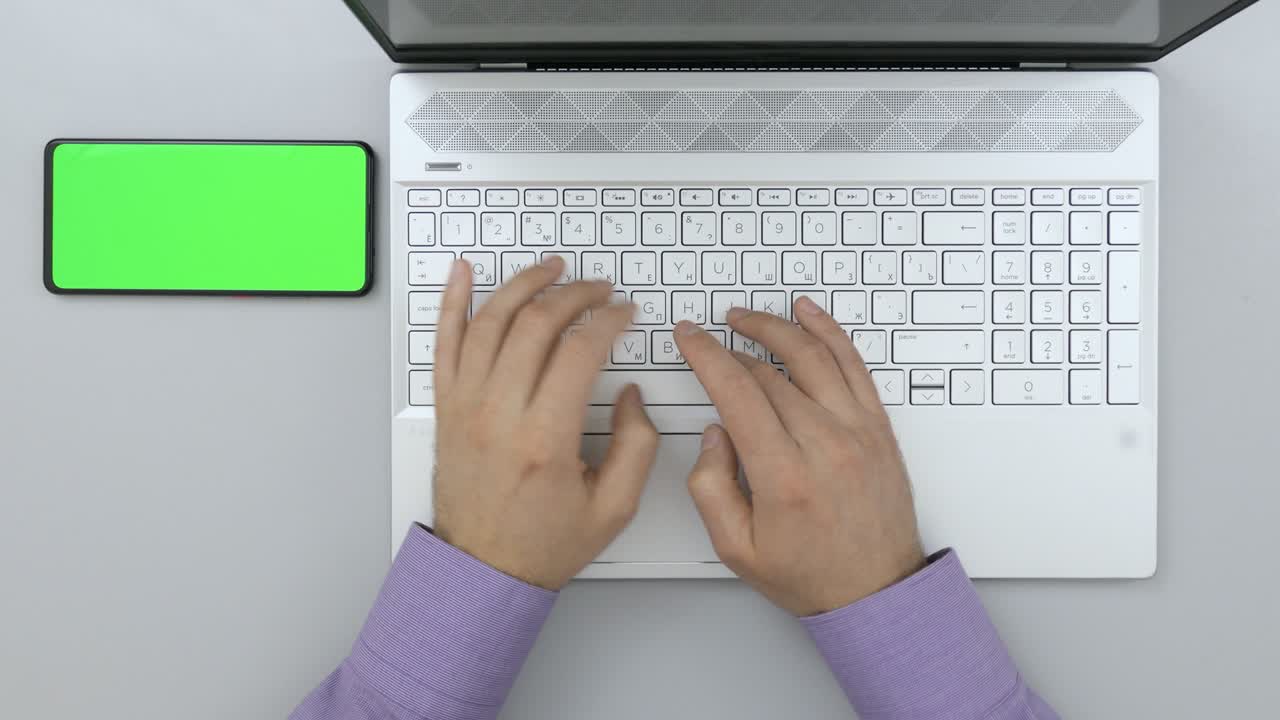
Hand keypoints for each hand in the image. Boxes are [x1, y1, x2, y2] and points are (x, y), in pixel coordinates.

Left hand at [430, 257, 658, 589]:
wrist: (481, 570)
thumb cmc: (541, 543)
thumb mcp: (613, 508)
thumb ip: (636, 447)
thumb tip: (632, 397)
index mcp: (544, 439)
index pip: (579, 351)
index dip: (608, 321)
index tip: (624, 314)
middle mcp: (498, 415)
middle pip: (535, 325)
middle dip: (573, 294)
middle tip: (597, 289)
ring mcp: (466, 407)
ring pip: (489, 321)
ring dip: (522, 284)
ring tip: (550, 269)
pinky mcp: (447, 408)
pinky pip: (444, 342)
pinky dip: (451, 302)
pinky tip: (462, 273)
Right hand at [674, 297, 924, 615]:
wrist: (877, 592)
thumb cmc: (809, 574)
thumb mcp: (736, 548)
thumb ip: (711, 487)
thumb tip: (714, 433)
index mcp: (784, 477)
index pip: (738, 393)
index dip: (707, 357)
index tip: (689, 337)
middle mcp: (825, 447)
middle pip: (770, 374)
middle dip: (731, 348)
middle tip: (707, 339)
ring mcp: (858, 432)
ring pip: (813, 357)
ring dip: (775, 328)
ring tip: (745, 318)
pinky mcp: (878, 428)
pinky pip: (853, 365)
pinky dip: (829, 333)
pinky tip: (807, 313)